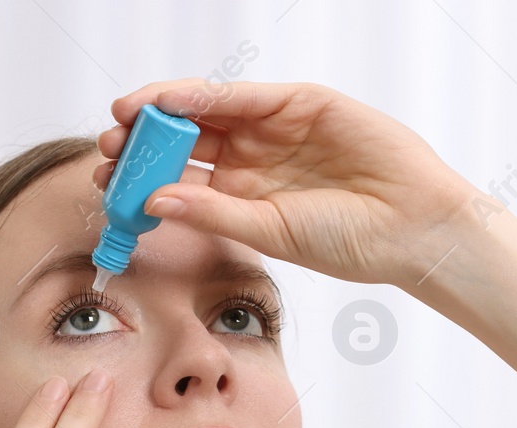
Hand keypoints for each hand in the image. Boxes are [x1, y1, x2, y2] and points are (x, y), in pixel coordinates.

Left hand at [96, 79, 478, 287]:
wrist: (412, 229)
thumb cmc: (349, 243)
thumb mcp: (269, 232)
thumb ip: (213, 212)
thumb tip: (154, 199)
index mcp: (243, 195)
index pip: (181, 176)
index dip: (142, 176)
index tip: (104, 182)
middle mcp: (254, 158)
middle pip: (185, 139)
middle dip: (143, 140)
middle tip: (105, 146)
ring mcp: (276, 128)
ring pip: (207, 112)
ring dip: (164, 111)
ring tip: (122, 118)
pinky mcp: (302, 104)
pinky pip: (246, 96)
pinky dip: (207, 95)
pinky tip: (171, 100)